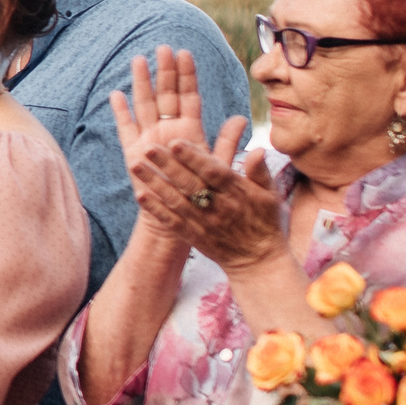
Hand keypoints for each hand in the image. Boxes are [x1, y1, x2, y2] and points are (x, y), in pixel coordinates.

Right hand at [110, 48, 213, 229]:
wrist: (181, 217)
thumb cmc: (202, 194)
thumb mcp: (217, 166)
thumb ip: (227, 142)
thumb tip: (242, 119)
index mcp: (190, 130)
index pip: (188, 96)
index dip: (187, 75)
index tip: (185, 53)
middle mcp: (168, 130)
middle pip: (165, 94)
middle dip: (164, 71)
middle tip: (162, 48)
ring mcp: (150, 139)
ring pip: (145, 104)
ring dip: (141, 83)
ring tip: (139, 60)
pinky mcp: (134, 152)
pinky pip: (126, 128)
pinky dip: (120, 112)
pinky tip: (116, 95)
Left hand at [132, 122, 278, 272]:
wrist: (257, 261)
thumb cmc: (265, 221)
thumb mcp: (270, 195)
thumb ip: (260, 171)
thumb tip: (257, 150)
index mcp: (236, 192)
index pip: (213, 171)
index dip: (194, 157)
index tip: (176, 143)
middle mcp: (217, 207)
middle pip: (190, 184)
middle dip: (168, 166)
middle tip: (148, 148)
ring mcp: (203, 223)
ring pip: (176, 201)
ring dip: (155, 183)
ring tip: (135, 165)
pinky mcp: (193, 236)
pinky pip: (172, 222)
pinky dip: (155, 209)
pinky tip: (140, 195)